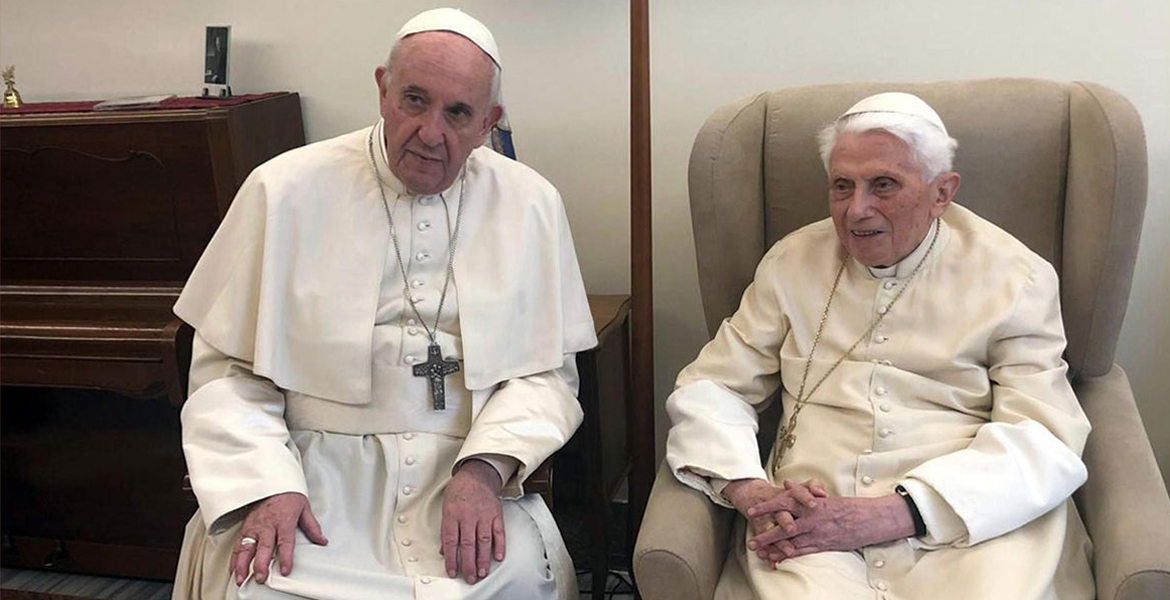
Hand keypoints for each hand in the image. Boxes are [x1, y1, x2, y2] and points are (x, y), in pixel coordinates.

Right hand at [231, 492, 327, 585]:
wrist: (273, 482)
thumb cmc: (288, 495)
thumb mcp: (304, 508)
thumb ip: (312, 527)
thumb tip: (322, 540)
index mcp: (284, 520)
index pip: (285, 542)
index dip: (285, 557)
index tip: (285, 570)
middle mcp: (267, 525)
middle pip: (264, 547)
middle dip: (261, 564)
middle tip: (261, 577)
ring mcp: (255, 527)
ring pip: (246, 547)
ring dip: (243, 564)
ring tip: (242, 578)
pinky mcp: (246, 527)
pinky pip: (238, 544)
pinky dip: (235, 558)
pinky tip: (234, 569)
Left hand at [441, 459, 504, 583]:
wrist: (476, 475)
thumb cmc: (459, 492)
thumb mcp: (446, 508)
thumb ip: (446, 530)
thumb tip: (443, 551)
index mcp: (453, 515)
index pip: (451, 541)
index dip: (451, 559)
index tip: (453, 571)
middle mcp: (468, 516)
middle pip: (468, 544)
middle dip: (468, 564)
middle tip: (470, 577)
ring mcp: (483, 515)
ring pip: (483, 541)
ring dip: (483, 559)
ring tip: (483, 572)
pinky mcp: (496, 514)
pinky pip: (499, 532)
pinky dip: (500, 545)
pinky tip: (498, 557)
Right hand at [723, 478, 825, 563]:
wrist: (756, 496)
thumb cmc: (787, 495)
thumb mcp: (801, 486)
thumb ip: (814, 486)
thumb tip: (823, 494)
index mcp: (789, 494)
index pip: (797, 492)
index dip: (805, 498)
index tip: (814, 505)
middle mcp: (777, 506)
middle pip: (782, 513)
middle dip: (786, 521)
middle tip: (792, 530)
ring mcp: (767, 518)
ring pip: (771, 529)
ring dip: (779, 541)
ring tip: (788, 551)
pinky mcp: (759, 528)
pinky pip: (762, 541)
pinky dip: (766, 551)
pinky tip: (771, 560)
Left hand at [747, 493, 914, 559]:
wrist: (873, 518)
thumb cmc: (852, 507)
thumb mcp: (827, 498)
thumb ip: (806, 494)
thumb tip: (788, 486)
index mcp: (813, 503)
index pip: (785, 503)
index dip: (768, 507)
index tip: (753, 510)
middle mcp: (813, 517)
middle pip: (783, 524)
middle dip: (765, 530)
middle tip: (751, 536)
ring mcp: (819, 532)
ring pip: (791, 540)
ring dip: (773, 546)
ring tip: (758, 550)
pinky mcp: (825, 544)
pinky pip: (803, 551)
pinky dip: (788, 555)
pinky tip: (777, 559)